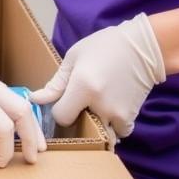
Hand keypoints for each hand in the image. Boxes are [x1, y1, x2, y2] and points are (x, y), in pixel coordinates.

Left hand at [30, 13, 164, 139]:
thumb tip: (35, 99)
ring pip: (99, 132)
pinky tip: (112, 106)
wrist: (142, 47)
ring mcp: (117, 114)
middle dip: (77, 117)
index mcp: (82, 87)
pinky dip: (113, 125)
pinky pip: (117, 132)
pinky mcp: (130, 118)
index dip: (58, 109)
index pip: (61, 116)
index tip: (64, 99)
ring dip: (96, 123)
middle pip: (79, 126)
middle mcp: (100, 105)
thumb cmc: (104, 46)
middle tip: (82, 100)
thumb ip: (56, 83)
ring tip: (98, 103)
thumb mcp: (74, 58)